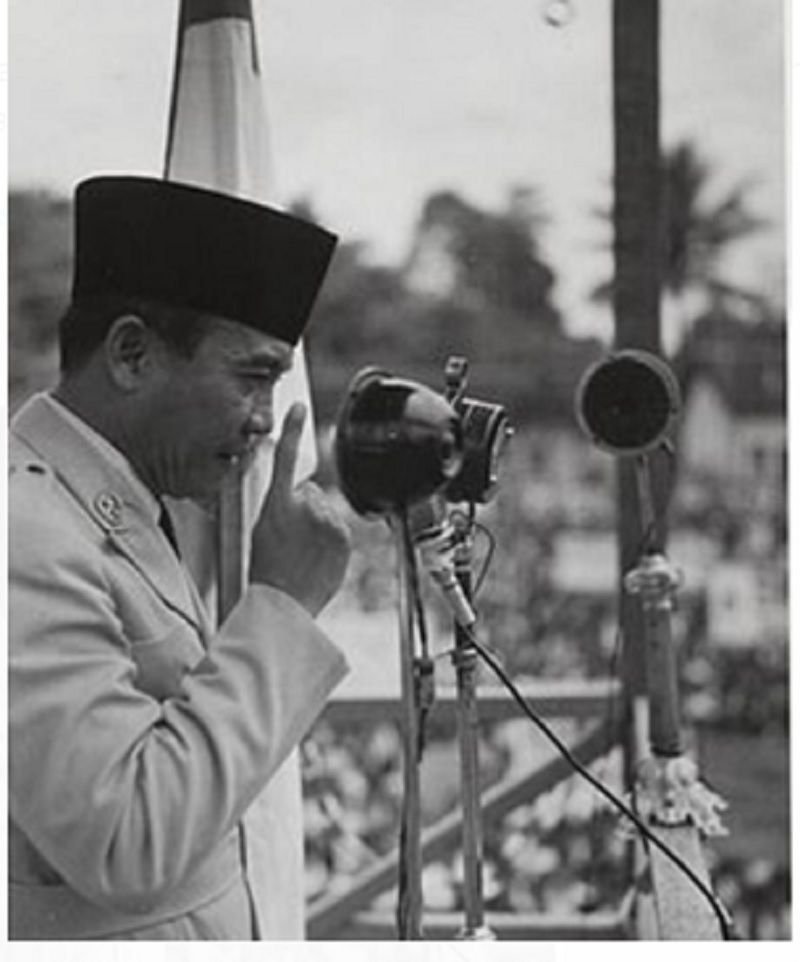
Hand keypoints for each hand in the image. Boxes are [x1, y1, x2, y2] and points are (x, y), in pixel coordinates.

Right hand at [249, 403, 350, 615]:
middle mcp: (306, 508)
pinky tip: (316, 557)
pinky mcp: (344, 537)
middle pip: (310, 493)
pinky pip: (338, 529)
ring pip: (326, 512)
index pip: (286, 458)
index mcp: (277, 503)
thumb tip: (304, 494)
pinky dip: (330, 539)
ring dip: (318, 525)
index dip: (293, 430)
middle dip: (304, 508)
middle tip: (289, 539)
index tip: (299, 408)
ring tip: (302, 552)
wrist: (284, 602)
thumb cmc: (266, 570)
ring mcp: (328, 522)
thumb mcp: (262, 529)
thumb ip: (282, 505)